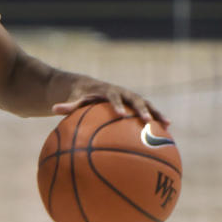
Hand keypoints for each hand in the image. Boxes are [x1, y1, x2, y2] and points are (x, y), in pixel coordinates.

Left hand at [52, 79, 168, 125]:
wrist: (90, 87)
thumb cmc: (81, 97)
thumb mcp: (74, 100)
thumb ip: (67, 106)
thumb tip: (53, 109)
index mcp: (107, 91)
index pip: (113, 97)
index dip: (118, 105)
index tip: (121, 115)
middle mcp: (122, 92)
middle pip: (135, 100)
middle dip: (142, 110)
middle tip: (147, 121)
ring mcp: (131, 98)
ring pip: (147, 104)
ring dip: (157, 113)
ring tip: (167, 125)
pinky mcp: (136, 104)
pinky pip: (149, 112)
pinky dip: (158, 120)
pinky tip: (167, 134)